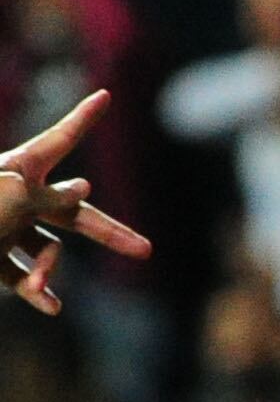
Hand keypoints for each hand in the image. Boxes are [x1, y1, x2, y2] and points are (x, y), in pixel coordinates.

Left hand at [0, 92, 153, 313]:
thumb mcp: (15, 198)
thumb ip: (52, 196)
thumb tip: (85, 191)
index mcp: (19, 169)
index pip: (61, 139)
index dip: (84, 118)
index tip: (103, 95)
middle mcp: (16, 195)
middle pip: (72, 212)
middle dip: (108, 233)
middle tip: (144, 250)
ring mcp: (6, 227)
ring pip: (49, 249)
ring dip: (49, 271)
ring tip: (42, 292)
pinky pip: (24, 273)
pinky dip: (35, 289)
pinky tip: (48, 306)